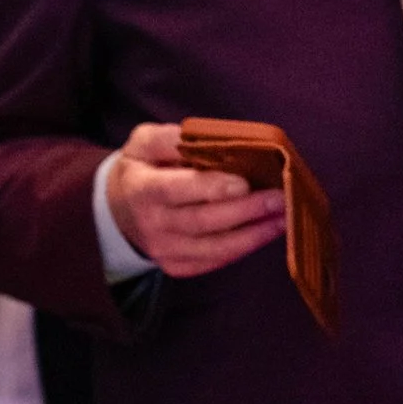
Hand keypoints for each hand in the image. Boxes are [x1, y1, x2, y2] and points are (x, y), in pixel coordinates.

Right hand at [108, 123, 286, 278]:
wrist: (118, 210)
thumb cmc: (142, 168)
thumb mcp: (143, 143)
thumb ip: (169, 138)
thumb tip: (203, 138)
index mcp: (143, 189)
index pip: (178, 190)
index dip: (212, 188)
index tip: (244, 182)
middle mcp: (152, 224)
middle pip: (203, 220)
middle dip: (246, 210)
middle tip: (280, 198)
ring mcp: (164, 250)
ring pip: (214, 247)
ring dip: (254, 234)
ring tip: (284, 218)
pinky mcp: (177, 266)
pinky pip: (214, 260)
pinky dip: (244, 248)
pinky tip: (268, 231)